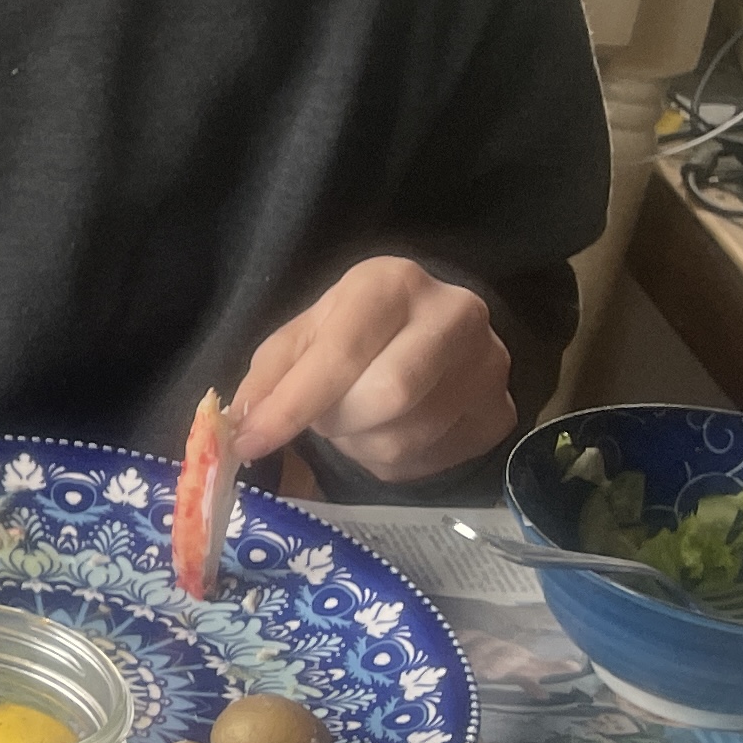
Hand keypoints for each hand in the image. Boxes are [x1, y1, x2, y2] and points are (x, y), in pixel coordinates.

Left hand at [227, 257, 512, 484]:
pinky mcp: (500, 412)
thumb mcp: (307, 335)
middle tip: (325, 418)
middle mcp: (454, 313)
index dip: (292, 404)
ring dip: (363, 444)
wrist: (437, 338)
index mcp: (393, 282)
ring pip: (407, 437)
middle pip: (387, 395)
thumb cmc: (358, 333)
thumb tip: (242, 423)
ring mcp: (489, 365)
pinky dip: (396, 459)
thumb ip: (271, 374)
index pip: (342, 351)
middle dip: (338, 421)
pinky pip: (433, 460)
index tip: (250, 442)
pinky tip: (392, 432)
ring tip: (359, 420)